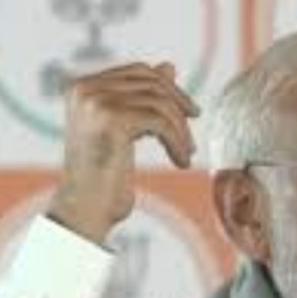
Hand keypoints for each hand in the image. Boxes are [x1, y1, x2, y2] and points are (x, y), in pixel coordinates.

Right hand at [47, 62, 199, 242]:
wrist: (86, 211)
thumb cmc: (106, 177)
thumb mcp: (128, 131)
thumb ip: (143, 98)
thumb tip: (170, 65)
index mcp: (81, 86)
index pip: (140, 72)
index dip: (171, 91)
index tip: (190, 115)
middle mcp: (84, 88)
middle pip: (152, 82)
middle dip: (180, 107)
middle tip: (193, 136)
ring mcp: (95, 102)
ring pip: (160, 103)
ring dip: (181, 131)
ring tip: (187, 154)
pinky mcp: (111, 120)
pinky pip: (161, 122)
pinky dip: (178, 142)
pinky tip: (181, 163)